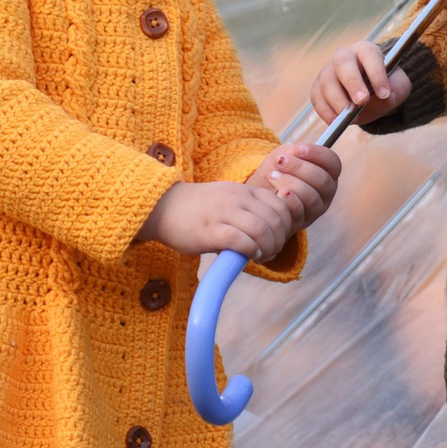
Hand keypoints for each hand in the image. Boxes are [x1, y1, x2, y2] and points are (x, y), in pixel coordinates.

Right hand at [139, 181, 294, 262]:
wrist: (160, 207)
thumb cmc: (195, 210)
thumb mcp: (227, 201)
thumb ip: (248, 211)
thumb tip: (270, 234)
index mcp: (243, 190)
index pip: (281, 204)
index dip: (287, 224)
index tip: (278, 237)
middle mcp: (237, 198)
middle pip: (276, 219)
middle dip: (280, 240)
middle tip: (271, 252)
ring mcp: (223, 213)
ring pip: (263, 229)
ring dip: (269, 248)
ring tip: (262, 256)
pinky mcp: (210, 230)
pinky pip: (242, 241)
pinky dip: (252, 251)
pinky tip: (249, 256)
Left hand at [247, 141, 341, 230]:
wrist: (261, 194)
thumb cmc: (277, 171)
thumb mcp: (285, 156)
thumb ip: (294, 152)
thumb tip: (297, 151)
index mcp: (327, 172)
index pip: (333, 163)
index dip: (317, 154)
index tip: (298, 149)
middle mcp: (326, 192)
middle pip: (322, 180)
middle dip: (299, 168)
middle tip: (280, 161)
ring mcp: (316, 208)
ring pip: (311, 197)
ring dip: (290, 183)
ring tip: (272, 176)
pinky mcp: (302, 221)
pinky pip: (300, 212)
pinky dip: (289, 201)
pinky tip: (277, 193)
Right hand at [308, 40, 409, 127]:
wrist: (370, 93)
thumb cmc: (384, 85)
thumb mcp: (398, 86)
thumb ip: (395, 91)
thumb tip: (382, 99)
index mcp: (366, 50)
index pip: (370, 55)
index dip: (376, 73)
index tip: (384, 93)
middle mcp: (344, 56)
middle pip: (343, 64)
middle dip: (352, 84)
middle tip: (361, 101)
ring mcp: (328, 71)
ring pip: (327, 82)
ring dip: (337, 101)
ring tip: (350, 117)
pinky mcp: (318, 88)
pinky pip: (317, 98)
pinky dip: (325, 111)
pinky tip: (336, 121)